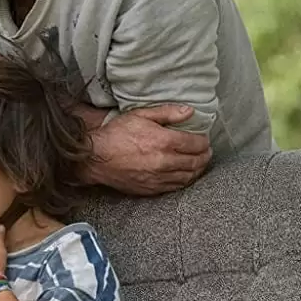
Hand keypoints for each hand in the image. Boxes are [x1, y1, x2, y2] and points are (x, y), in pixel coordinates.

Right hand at [86, 105, 211, 195]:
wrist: (95, 158)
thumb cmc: (115, 134)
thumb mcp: (139, 115)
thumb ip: (167, 113)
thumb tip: (190, 112)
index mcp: (164, 141)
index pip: (196, 144)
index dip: (203, 141)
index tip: (202, 139)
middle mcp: (165, 162)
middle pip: (197, 161)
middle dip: (204, 155)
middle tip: (205, 151)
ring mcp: (159, 178)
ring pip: (189, 176)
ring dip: (198, 169)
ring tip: (198, 162)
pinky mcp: (151, 188)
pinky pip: (176, 186)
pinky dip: (184, 180)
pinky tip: (184, 174)